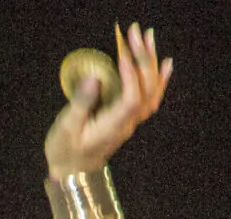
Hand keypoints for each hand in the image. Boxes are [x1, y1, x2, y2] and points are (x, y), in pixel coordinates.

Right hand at [45, 22, 171, 177]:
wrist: (73, 173)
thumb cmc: (66, 151)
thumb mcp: (67, 128)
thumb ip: (81, 103)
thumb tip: (94, 78)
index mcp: (113, 126)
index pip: (131, 98)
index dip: (130, 73)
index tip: (122, 51)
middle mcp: (128, 124)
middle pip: (145, 91)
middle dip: (143, 59)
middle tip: (136, 32)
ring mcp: (130, 122)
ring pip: (151, 92)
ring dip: (151, 63)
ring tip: (149, 38)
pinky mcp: (128, 119)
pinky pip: (150, 98)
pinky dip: (159, 79)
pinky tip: (164, 64)